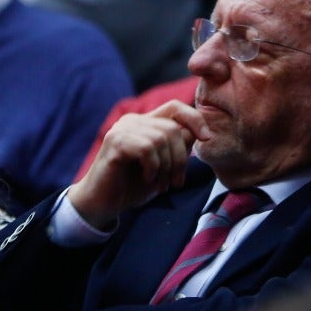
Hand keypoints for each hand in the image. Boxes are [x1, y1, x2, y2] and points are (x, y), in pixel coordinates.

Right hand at [67, 101, 210, 227]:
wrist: (103, 204)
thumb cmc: (133, 186)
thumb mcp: (164, 167)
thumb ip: (178, 148)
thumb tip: (197, 133)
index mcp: (145, 123)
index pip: (175, 107)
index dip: (195, 118)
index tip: (207, 138)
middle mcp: (132, 121)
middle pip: (172, 128)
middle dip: (180, 159)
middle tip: (176, 182)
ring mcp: (121, 130)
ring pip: (161, 138)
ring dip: (167, 167)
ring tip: (161, 184)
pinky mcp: (113, 142)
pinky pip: (146, 148)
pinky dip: (153, 167)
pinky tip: (147, 179)